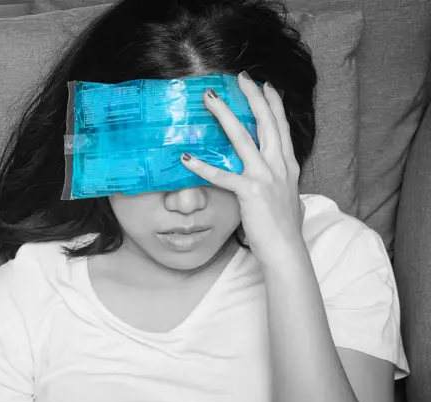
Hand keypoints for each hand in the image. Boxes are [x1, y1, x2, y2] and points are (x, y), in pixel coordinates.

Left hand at [180, 71, 305, 264]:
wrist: (287, 252)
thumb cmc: (284, 229)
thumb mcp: (288, 198)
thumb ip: (280, 183)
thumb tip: (278, 181)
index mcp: (288, 166)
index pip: (281, 127)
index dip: (273, 104)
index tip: (264, 85)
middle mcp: (279, 166)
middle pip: (266, 123)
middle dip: (252, 97)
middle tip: (240, 77)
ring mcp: (265, 178)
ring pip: (243, 139)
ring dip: (225, 116)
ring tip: (209, 99)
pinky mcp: (250, 193)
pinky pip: (222, 176)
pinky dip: (203, 166)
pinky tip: (186, 157)